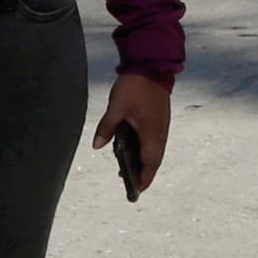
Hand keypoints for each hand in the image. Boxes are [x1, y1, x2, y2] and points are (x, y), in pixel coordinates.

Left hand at [93, 70, 169, 196]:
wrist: (152, 66)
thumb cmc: (135, 87)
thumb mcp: (116, 107)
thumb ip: (107, 127)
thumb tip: (97, 146)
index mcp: (152, 132)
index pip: (150, 162)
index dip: (144, 178)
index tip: (136, 191)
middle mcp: (160, 132)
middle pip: (154, 159)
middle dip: (144, 174)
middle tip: (131, 186)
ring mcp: (161, 126)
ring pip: (155, 151)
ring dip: (145, 162)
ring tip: (129, 170)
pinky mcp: (159, 119)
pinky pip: (154, 141)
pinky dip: (146, 151)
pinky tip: (134, 150)